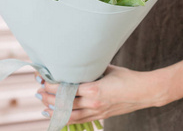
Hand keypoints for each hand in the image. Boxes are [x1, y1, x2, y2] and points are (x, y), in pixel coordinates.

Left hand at [34, 65, 169, 123]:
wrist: (145, 92)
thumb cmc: (127, 77)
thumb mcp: (107, 69)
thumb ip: (90, 69)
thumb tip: (76, 62)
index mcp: (94, 89)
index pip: (66, 89)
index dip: (51, 86)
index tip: (42, 79)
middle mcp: (93, 103)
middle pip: (64, 103)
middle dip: (48, 97)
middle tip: (37, 90)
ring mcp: (96, 112)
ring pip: (69, 115)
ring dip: (53, 109)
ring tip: (42, 103)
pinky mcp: (100, 117)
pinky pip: (78, 120)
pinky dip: (64, 119)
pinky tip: (55, 116)